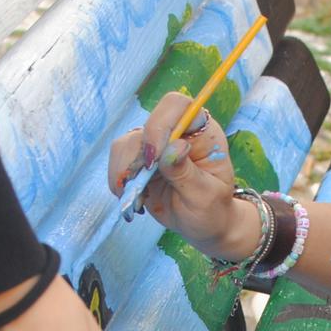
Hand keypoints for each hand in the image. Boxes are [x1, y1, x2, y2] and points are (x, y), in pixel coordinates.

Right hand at [108, 90, 259, 260]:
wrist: (203, 224)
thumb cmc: (212, 209)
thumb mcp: (205, 196)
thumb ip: (187, 173)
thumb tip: (173, 148)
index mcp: (201, 131)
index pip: (176, 106)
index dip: (159, 126)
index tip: (154, 159)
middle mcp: (176, 131)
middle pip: (145, 126)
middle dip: (138, 158)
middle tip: (141, 188)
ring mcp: (155, 145)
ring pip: (125, 144)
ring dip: (125, 173)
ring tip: (139, 200)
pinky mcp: (139, 161)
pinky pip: (119, 162)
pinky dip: (120, 182)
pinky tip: (135, 201)